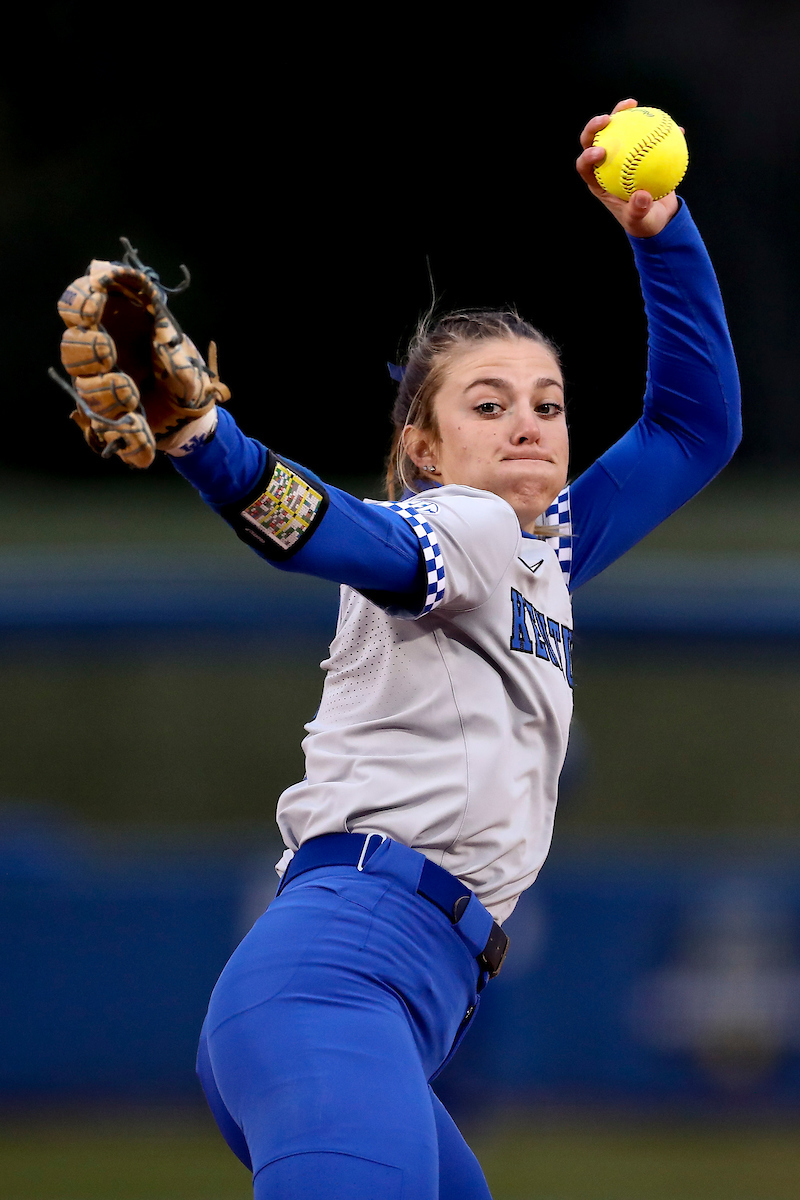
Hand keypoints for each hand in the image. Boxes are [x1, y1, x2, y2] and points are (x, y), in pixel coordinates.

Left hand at [576, 98, 679, 237]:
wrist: (658, 217)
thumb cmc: (643, 222)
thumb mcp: (641, 221)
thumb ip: (639, 211)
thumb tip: (642, 196)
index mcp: (599, 183)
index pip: (584, 166)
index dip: (587, 156)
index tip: (601, 151)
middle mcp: (605, 166)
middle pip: (593, 141)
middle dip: (594, 127)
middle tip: (608, 119)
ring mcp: (621, 156)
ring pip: (616, 131)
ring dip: (622, 114)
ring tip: (633, 104)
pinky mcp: (638, 151)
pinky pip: (644, 135)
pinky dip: (655, 127)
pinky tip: (670, 123)